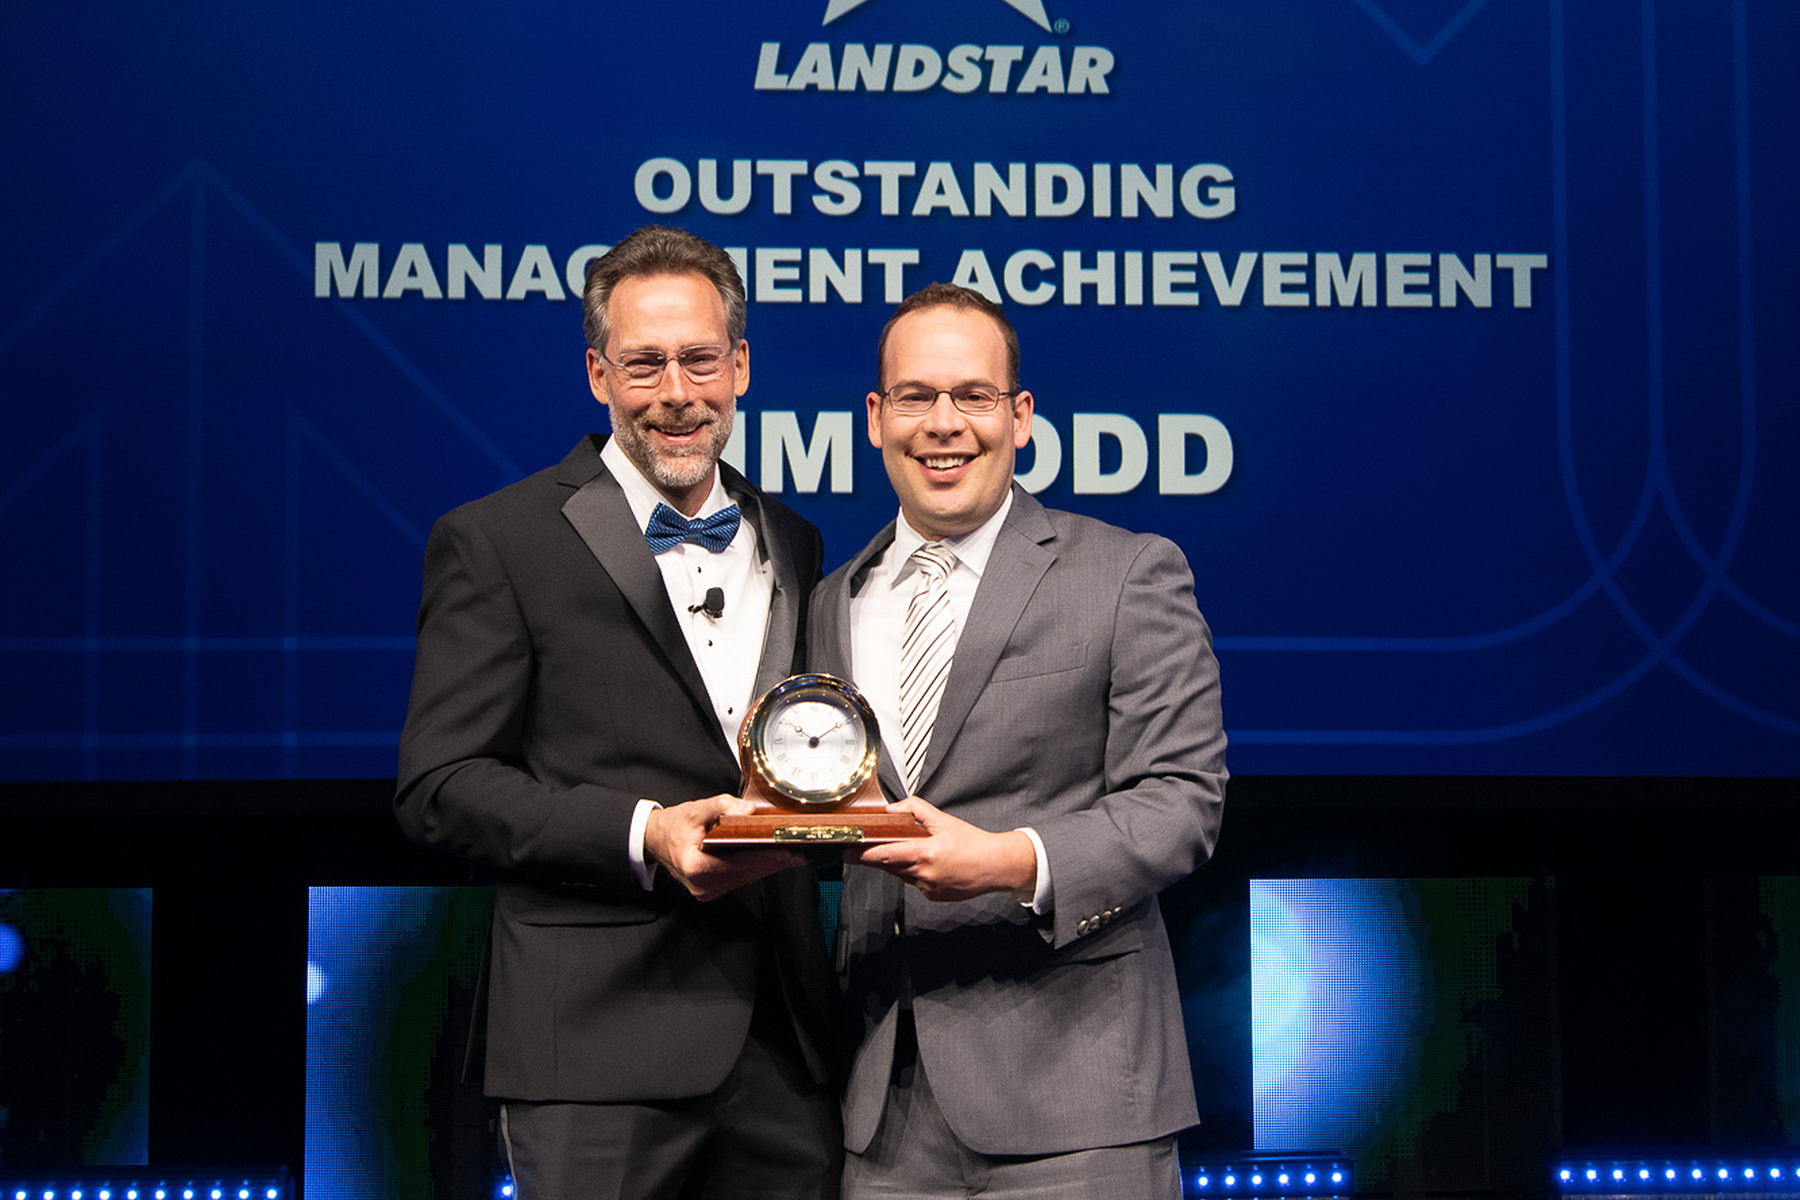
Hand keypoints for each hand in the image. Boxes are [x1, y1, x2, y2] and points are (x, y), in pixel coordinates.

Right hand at [644, 794, 806, 901]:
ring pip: (745, 879)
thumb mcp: (695, 810)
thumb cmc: (673, 827)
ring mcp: (707, 890)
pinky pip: (740, 880)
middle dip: (772, 863)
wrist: (656, 840)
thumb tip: (747, 810)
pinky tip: (772, 862)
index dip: (762, 856)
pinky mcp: (712, 890)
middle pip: (745, 873)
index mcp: (694, 867)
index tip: (783, 851)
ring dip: (768, 868)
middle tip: (796, 854)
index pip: (736, 862)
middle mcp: (701, 884)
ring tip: (791, 857)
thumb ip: (722, 806)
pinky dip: (756, 870)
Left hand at [846, 796, 1037, 902]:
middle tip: (868, 849)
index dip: (863, 855)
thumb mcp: (944, 820)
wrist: (996, 866)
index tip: (848, 852)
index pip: (885, 855)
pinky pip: (914, 883)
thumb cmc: (974, 844)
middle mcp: (924, 874)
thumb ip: (916, 810)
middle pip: (889, 866)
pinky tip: (930, 864)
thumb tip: (893, 809)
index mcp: (926, 853)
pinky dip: (915, 873)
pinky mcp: (933, 896)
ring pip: (901, 875)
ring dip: (899, 863)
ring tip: (915, 851)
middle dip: (878, 857)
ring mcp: (928, 888)